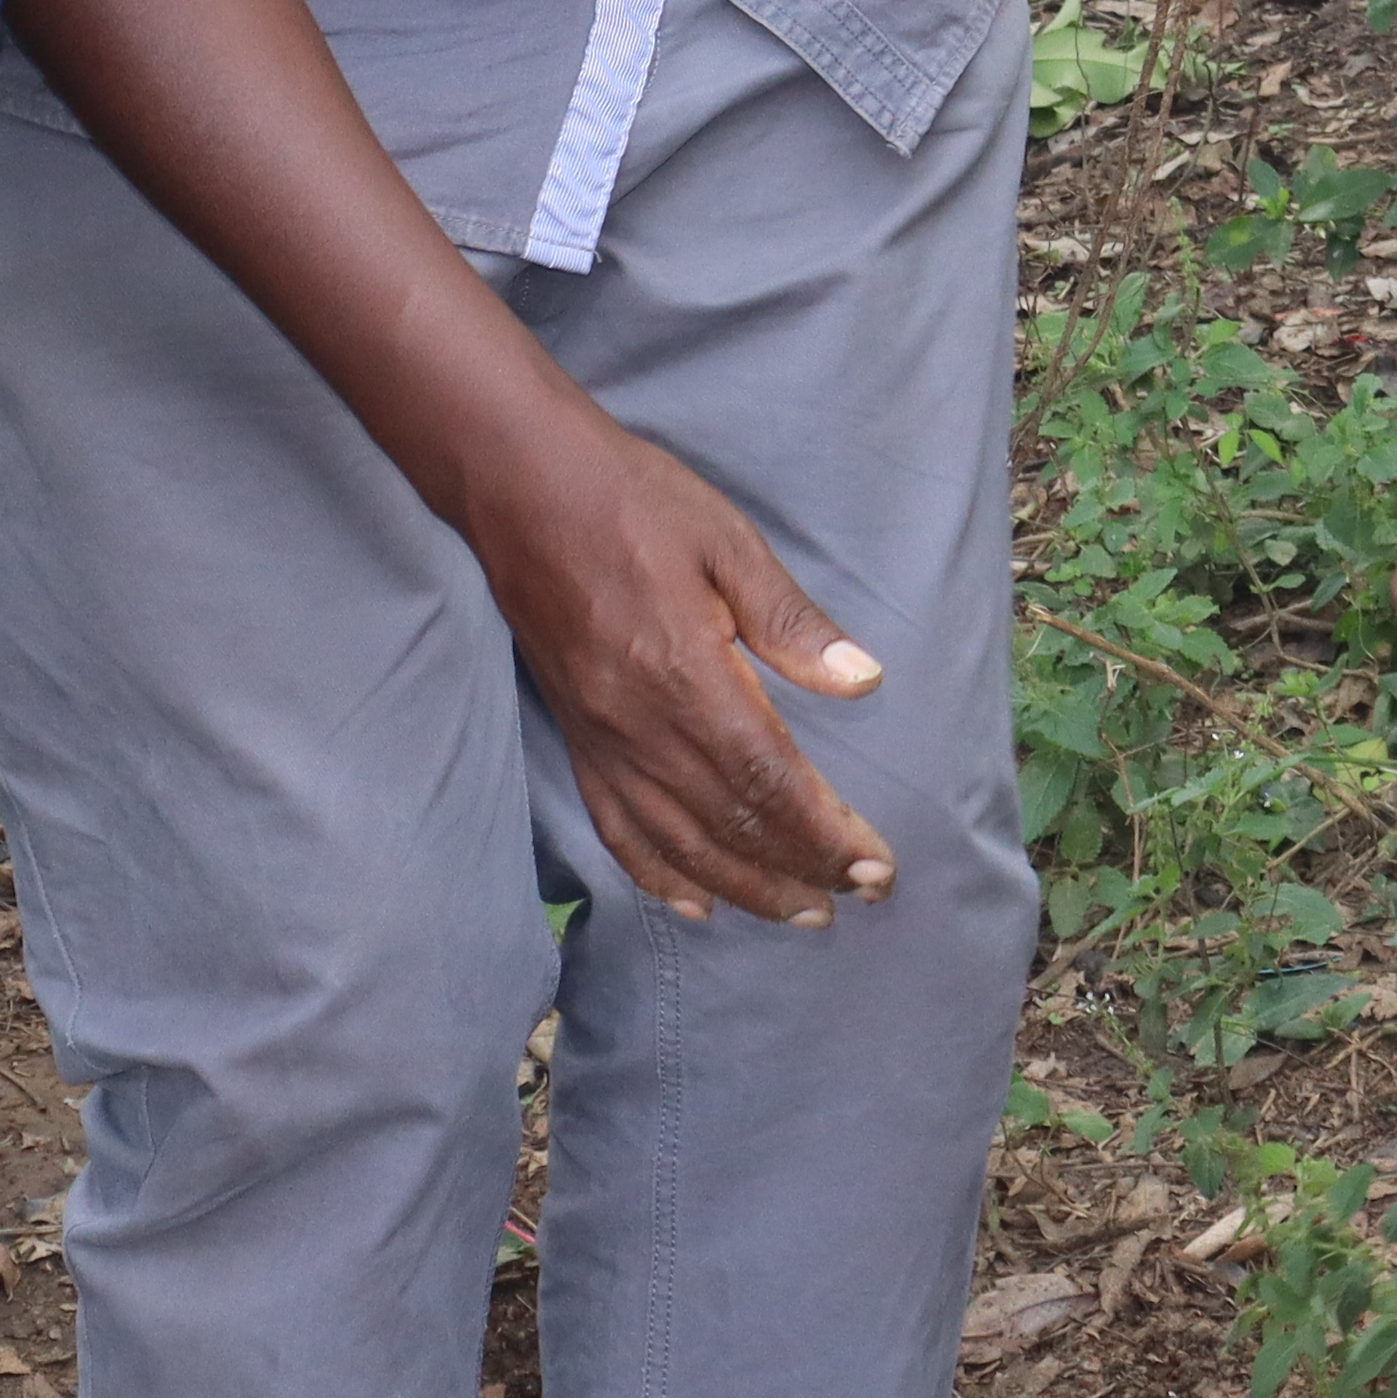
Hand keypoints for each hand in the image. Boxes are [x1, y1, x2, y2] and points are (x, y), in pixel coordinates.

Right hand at [451, 394, 893, 927]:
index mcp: (685, 673)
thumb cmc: (635, 501)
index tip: (875, 864)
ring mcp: (600, 739)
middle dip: (800, 867)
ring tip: (801, 911)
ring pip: (676, 841)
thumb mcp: (729, 541)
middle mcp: (638, 724)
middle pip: (728, 823)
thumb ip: (793, 622)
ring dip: (744, 886)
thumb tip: (865, 681)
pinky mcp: (576, 737)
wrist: (522, 486)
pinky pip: (616, 828)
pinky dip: (659, 874)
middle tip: (862, 895)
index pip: (767, 779)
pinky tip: (697, 902)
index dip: (824, 832)